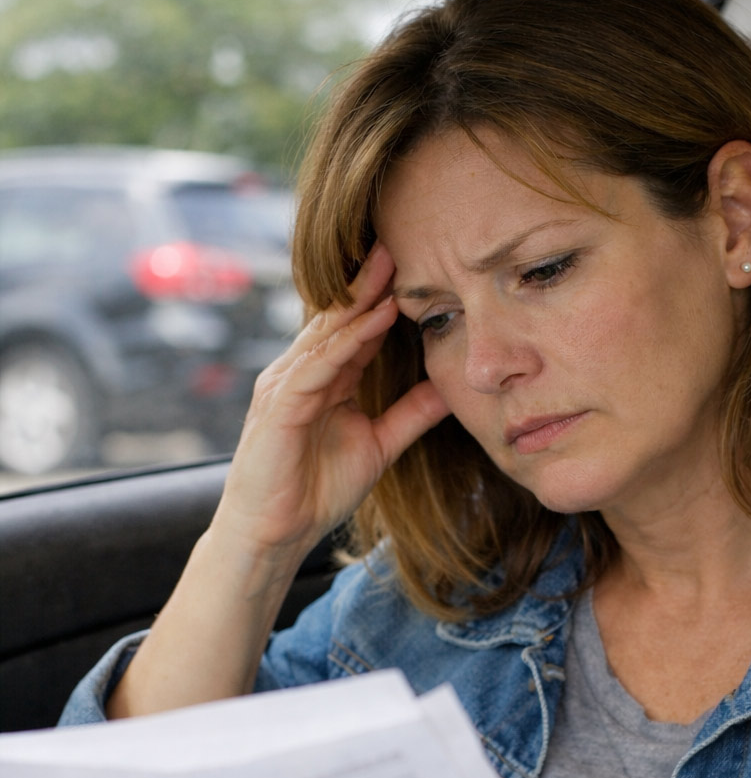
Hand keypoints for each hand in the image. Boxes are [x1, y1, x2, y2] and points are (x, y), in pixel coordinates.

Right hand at [214, 242, 450, 557]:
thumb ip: (411, 414)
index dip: (384, 298)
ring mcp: (286, 386)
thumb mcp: (379, 445)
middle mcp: (301, 373)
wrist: (273, 534)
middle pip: (337, 318)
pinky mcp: (279, 406)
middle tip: (399, 243)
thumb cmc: (314, 491)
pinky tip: (369, 321)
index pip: (355, 328)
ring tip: (389, 268)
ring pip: (326, 334)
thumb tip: (449, 387)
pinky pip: (315, 366)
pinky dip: (342, 342)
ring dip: (357, 301)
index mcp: (324, 379)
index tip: (417, 267)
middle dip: (368, 282)